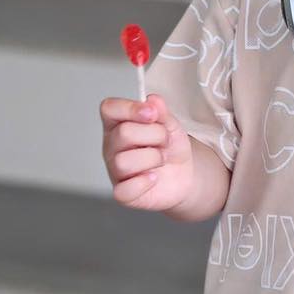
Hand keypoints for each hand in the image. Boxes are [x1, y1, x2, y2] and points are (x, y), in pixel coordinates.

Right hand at [99, 93, 195, 211]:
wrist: (184, 174)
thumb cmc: (170, 147)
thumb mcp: (170, 125)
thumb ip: (161, 112)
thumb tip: (153, 100)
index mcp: (118, 124)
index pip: (109, 109)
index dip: (130, 108)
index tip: (152, 113)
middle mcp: (112, 146)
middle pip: (124, 133)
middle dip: (154, 135)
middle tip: (164, 141)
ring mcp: (115, 170)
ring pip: (124, 161)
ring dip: (153, 158)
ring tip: (161, 159)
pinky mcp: (124, 193)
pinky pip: (123, 191)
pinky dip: (143, 183)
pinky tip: (154, 177)